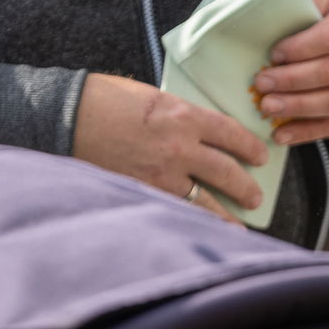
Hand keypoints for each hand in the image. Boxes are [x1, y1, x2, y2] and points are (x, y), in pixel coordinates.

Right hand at [71, 72, 267, 222]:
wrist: (67, 117)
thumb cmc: (106, 99)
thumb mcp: (154, 97)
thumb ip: (181, 117)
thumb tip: (203, 133)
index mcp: (184, 116)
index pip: (232, 134)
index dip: (251, 147)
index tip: (261, 156)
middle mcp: (180, 147)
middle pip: (226, 171)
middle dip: (246, 187)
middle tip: (256, 196)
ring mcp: (161, 174)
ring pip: (205, 202)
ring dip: (226, 216)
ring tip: (239, 226)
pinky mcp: (143, 192)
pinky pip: (177, 211)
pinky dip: (193, 222)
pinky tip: (203, 231)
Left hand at [254, 0, 328, 145]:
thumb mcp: (320, 3)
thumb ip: (296, 11)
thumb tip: (256, 26)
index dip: (300, 49)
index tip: (273, 55)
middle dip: (292, 81)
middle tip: (261, 84)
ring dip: (297, 108)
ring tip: (267, 107)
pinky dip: (306, 132)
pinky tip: (281, 133)